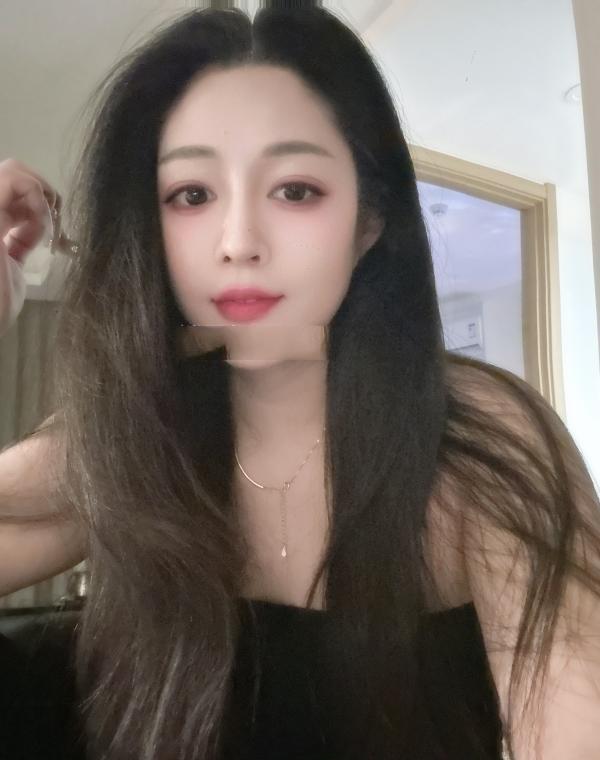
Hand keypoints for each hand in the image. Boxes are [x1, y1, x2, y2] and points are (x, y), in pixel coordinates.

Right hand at [0, 158, 60, 336]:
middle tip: (56, 222)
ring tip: (51, 226)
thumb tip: (34, 227)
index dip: (36, 202)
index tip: (53, 231)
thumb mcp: (11, 265)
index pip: (8, 190)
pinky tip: (43, 226)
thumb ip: (18, 241)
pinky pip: (16, 181)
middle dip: (42, 192)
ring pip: (13, 169)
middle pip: (11, 172)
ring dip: (43, 195)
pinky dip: (39, 199)